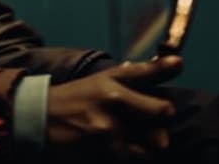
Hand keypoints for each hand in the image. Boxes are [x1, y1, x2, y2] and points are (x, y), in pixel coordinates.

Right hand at [45, 55, 183, 160]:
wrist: (40, 119)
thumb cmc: (75, 100)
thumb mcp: (100, 82)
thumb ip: (133, 78)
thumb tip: (174, 65)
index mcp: (111, 78)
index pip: (146, 71)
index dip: (166, 68)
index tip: (179, 64)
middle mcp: (113, 98)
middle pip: (164, 111)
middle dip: (162, 120)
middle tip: (153, 125)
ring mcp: (111, 127)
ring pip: (158, 142)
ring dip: (150, 145)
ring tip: (133, 141)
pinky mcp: (107, 152)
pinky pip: (139, 159)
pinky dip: (134, 156)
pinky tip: (118, 150)